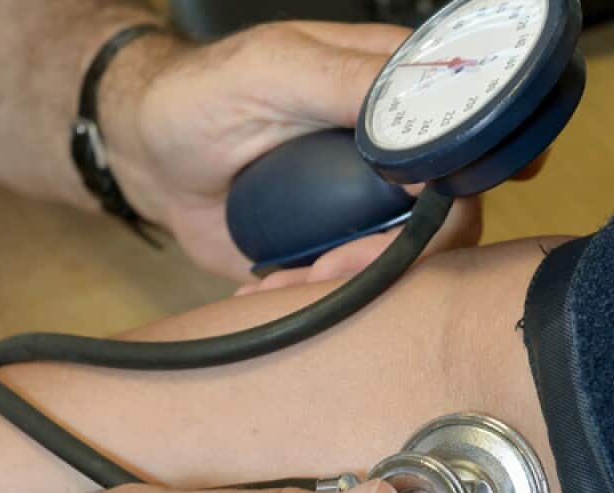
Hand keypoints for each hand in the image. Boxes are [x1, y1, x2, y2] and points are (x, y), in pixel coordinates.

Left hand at [103, 22, 487, 279]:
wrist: (147, 157)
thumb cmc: (200, 95)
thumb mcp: (272, 71)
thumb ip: (349, 82)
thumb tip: (429, 131)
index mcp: (394, 91)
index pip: (466, 135)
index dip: (465, 180)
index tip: (425, 214)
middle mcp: (395, 150)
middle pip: (452, 213)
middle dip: (397, 253)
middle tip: (329, 264)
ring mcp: (370, 203)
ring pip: (411, 261)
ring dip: (353, 284)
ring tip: (288, 282)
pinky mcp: (340, 247)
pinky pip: (361, 287)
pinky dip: (322, 300)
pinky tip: (274, 289)